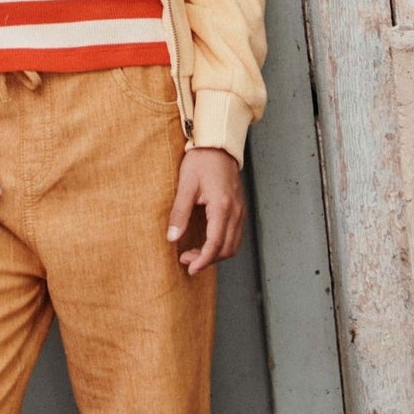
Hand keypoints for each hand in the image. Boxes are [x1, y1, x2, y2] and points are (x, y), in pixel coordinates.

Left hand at [166, 147, 245, 274]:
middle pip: (226, 248)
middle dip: (207, 260)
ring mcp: (240, 210)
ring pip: (233, 244)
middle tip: (186, 259)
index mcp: (222, 206)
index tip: (190, 268)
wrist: (217, 145)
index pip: (215, 244)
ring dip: (215, 254)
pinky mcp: (239, 209)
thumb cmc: (201, 161)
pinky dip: (222, 245)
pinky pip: (235, 235)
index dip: (203, 260)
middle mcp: (235, 211)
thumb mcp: (185, 186)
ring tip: (194, 253)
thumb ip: (180, 213)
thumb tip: (172, 237)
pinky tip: (206, 242)